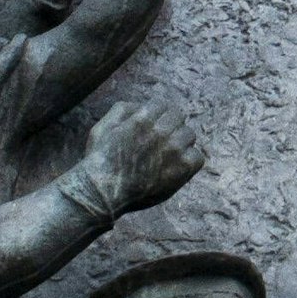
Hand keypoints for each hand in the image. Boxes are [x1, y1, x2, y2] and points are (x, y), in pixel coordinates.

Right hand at [79, 102, 205, 212]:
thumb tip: (141, 105)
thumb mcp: (103, 126)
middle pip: (178, 117)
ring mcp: (172, 151)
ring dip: (180, 142)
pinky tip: (176, 166)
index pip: (163, 105)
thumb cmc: (99, 160)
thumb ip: (122, 110)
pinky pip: (197, 157)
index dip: (158, 114)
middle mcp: (159, 132)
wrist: (104, 192)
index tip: (155, 125)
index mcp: (142, 118)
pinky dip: (189, 160)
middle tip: (161, 140)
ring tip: (167, 154)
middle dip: (169, 125)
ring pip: (189, 135)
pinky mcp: (181, 169)